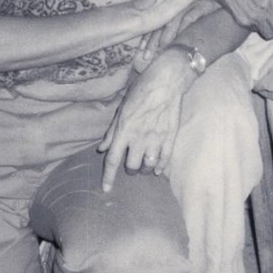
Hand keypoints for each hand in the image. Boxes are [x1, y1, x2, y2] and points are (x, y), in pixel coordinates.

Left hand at [99, 55, 189, 190]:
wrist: (166, 83)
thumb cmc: (140, 92)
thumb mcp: (121, 109)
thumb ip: (112, 132)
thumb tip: (103, 148)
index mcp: (123, 130)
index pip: (113, 160)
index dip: (109, 177)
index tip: (107, 189)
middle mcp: (138, 138)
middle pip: (131, 166)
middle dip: (129, 170)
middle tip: (130, 166)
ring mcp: (156, 140)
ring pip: (147, 166)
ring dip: (143, 169)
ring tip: (142, 166)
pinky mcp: (170, 139)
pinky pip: (163, 160)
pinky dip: (159, 167)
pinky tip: (156, 169)